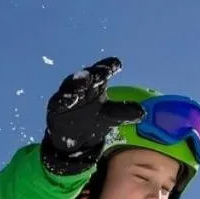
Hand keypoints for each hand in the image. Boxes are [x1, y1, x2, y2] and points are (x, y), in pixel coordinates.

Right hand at [41, 57, 144, 174]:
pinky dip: (63, 100)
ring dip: (78, 83)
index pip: (103, 71)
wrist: (72, 134)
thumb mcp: (112, 117)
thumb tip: (142, 113)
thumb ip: (124, 112)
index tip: (116, 64)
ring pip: (73, 86)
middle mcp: (83, 85)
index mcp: (97, 84)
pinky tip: (68, 100)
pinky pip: (59, 102)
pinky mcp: (57, 107)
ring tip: (84, 82)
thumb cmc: (94, 117)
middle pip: (89, 76)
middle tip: (104, 72)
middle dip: (95, 72)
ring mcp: (69, 94)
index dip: (109, 66)